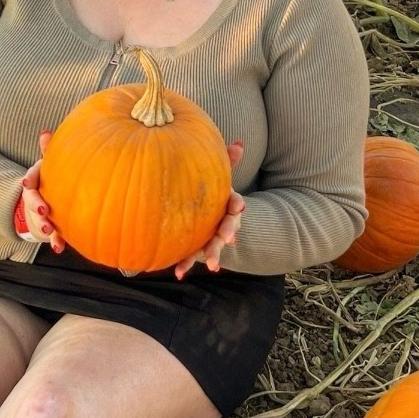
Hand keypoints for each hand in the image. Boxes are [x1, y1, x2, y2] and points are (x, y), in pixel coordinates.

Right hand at [17, 131, 63, 251]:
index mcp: (37, 181)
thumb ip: (50, 151)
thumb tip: (45, 132)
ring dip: (43, 226)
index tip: (27, 184)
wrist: (47, 203)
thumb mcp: (51, 165)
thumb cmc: (52, 179)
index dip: (29, 181)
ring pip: (38, 220)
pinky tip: (60, 248)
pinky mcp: (49, 228)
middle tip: (43, 210)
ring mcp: (40, 214)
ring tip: (50, 230)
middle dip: (35, 206)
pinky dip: (55, 242)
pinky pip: (51, 236)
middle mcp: (35, 198)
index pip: (30, 178)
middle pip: (31, 201)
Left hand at [174, 142, 244, 277]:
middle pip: (228, 228)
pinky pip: (191, 256)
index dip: (237, 204)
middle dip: (229, 232)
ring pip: (213, 246)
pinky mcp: (196, 247)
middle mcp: (221, 222)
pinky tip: (178, 273)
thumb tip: (240, 143)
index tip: (239, 205)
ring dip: (213, 255)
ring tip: (213, 266)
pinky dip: (186, 264)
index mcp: (226, 204)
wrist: (200, 212)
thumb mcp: (217, 174)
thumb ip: (226, 160)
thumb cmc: (209, 190)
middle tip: (229, 238)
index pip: (235, 203)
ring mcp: (210, 237)